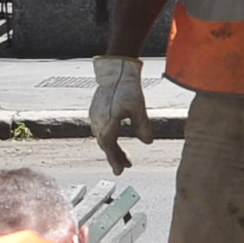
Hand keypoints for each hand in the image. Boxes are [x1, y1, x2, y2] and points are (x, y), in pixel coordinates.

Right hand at [86, 55, 149, 170]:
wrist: (116, 70)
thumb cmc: (128, 88)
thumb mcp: (138, 108)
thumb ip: (142, 127)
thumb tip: (148, 143)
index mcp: (108, 122)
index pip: (110, 147)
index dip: (115, 160)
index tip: (120, 172)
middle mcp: (98, 121)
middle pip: (106, 145)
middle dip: (115, 156)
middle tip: (126, 166)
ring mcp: (95, 116)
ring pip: (103, 138)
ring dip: (113, 148)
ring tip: (125, 157)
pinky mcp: (96, 110)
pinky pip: (100, 130)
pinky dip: (109, 138)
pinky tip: (117, 139)